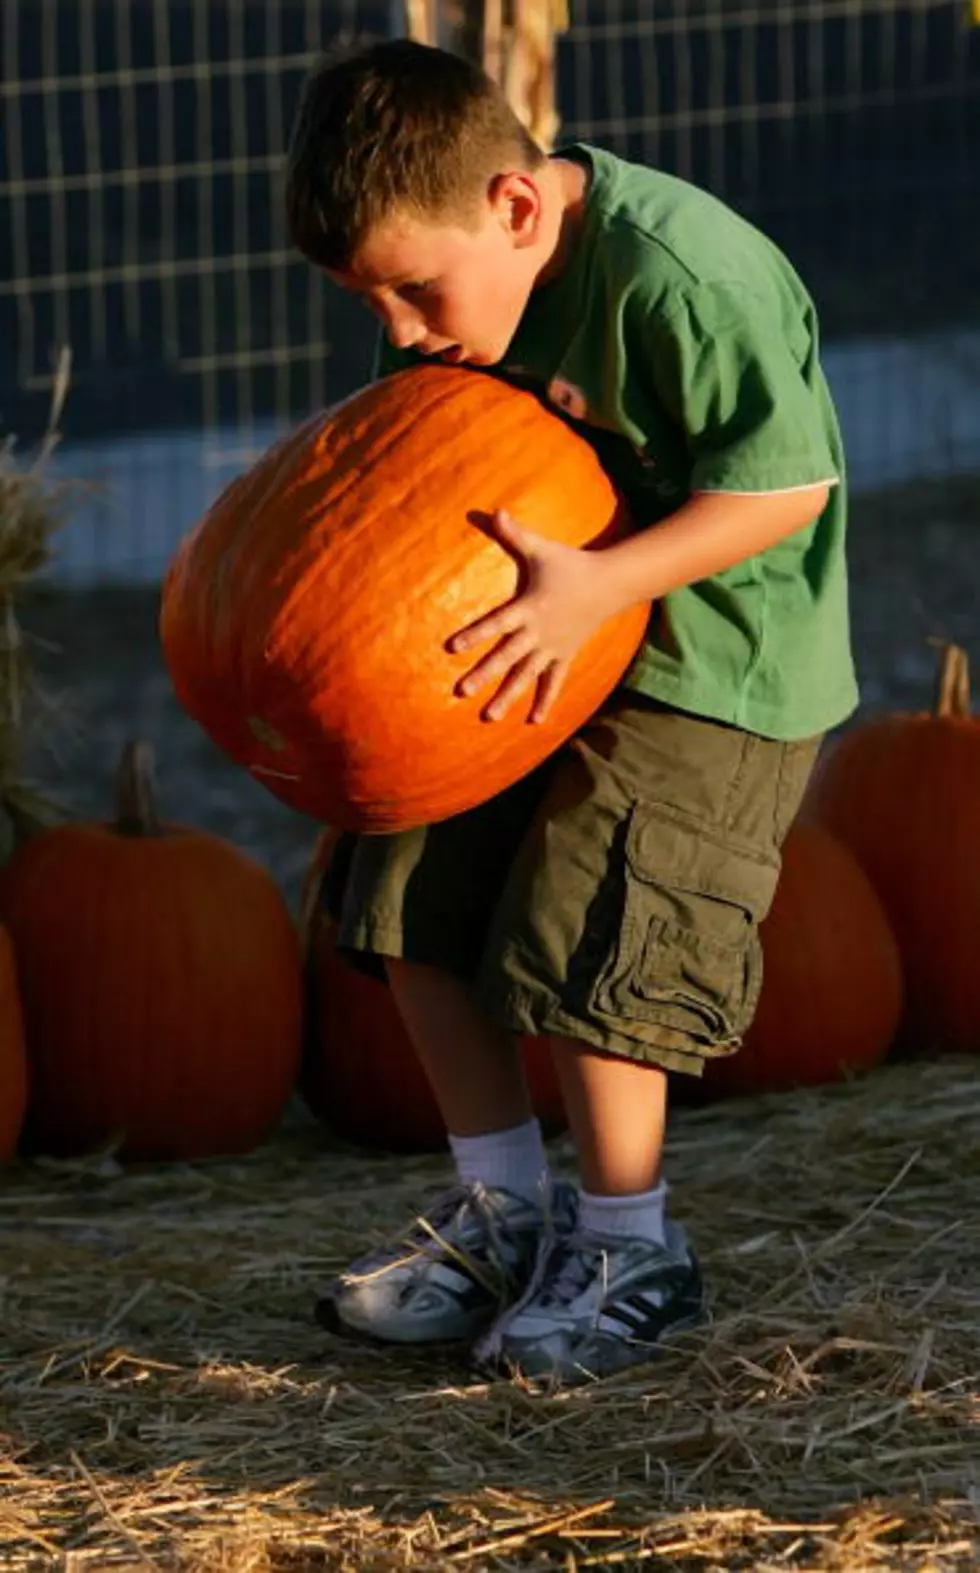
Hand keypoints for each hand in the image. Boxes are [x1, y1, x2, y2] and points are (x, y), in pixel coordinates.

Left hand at [446, 510, 622, 722]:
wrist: (609, 584)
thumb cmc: (571, 565)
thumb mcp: (542, 549)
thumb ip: (515, 534)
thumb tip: (493, 511)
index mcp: (529, 608)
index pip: (496, 624)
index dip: (475, 635)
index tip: (452, 649)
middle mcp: (538, 633)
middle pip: (507, 657)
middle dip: (483, 675)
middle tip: (460, 691)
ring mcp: (552, 648)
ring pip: (526, 677)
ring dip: (508, 697)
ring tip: (488, 717)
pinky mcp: (565, 655)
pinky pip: (554, 682)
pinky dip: (544, 701)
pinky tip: (533, 721)